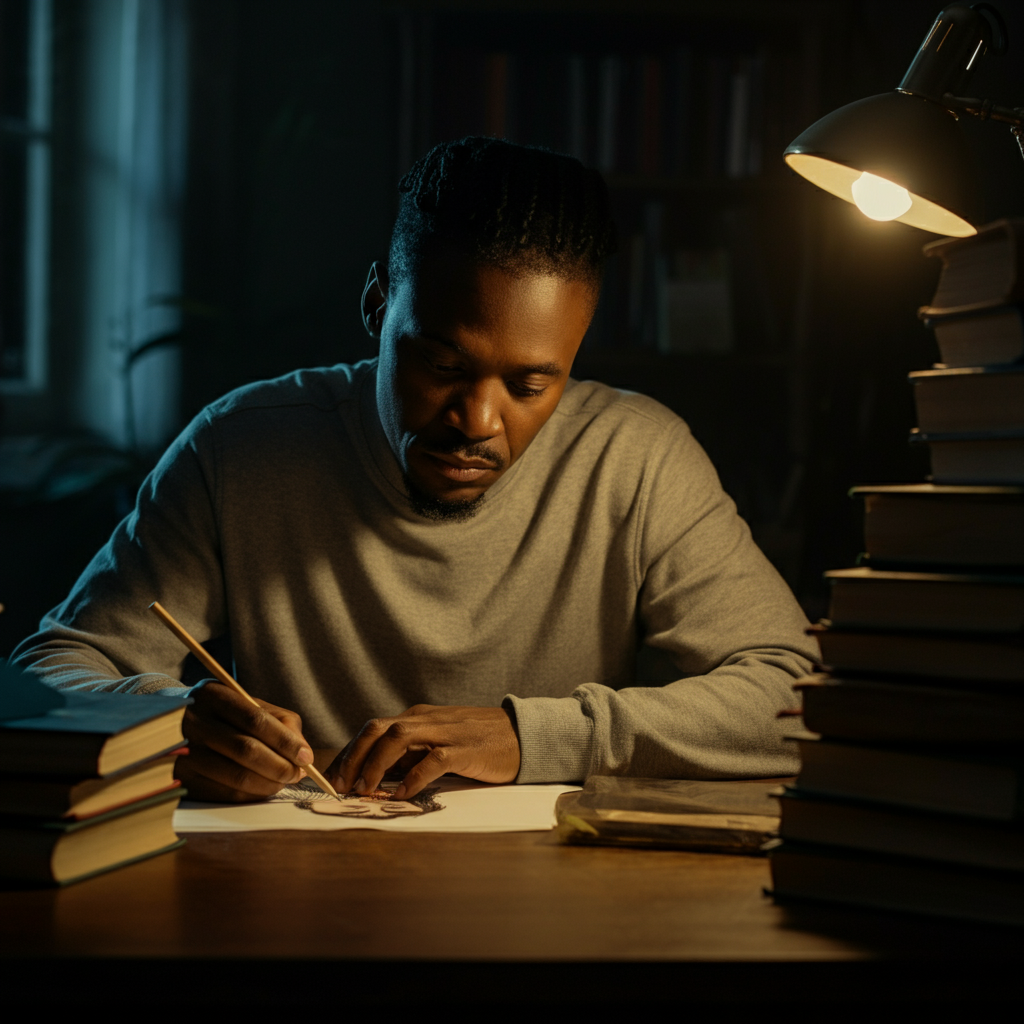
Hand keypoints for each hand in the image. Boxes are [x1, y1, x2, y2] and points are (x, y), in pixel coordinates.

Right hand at [175, 681, 314, 801]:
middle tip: (297, 774)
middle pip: (245, 749)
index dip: (285, 741)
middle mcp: (193, 722)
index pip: (255, 720)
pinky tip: (263, 789)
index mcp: (213, 695)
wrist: (174, 724)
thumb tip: (302, 753)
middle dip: (280, 766)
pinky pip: (225, 794)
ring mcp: (183, 753)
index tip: (305, 757)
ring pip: (236, 776)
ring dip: (269, 784)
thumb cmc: (225, 714)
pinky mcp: (182, 780)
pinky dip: (252, 795)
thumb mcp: (249, 704)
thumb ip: (280, 721)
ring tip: (283, 782)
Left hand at [325, 704, 520, 798]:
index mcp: (416, 718)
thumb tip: (377, 778)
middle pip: (376, 730)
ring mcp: (444, 732)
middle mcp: (424, 720)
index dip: (347, 754)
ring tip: (364, 790)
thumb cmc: (477, 742)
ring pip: (397, 739)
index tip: (331, 779)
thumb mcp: (437, 743)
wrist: (520, 734)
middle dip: (353, 758)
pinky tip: (402, 795)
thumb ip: (410, 756)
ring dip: (375, 764)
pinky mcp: (463, 749)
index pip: (371, 730)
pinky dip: (413, 778)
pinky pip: (432, 761)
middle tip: (340, 787)